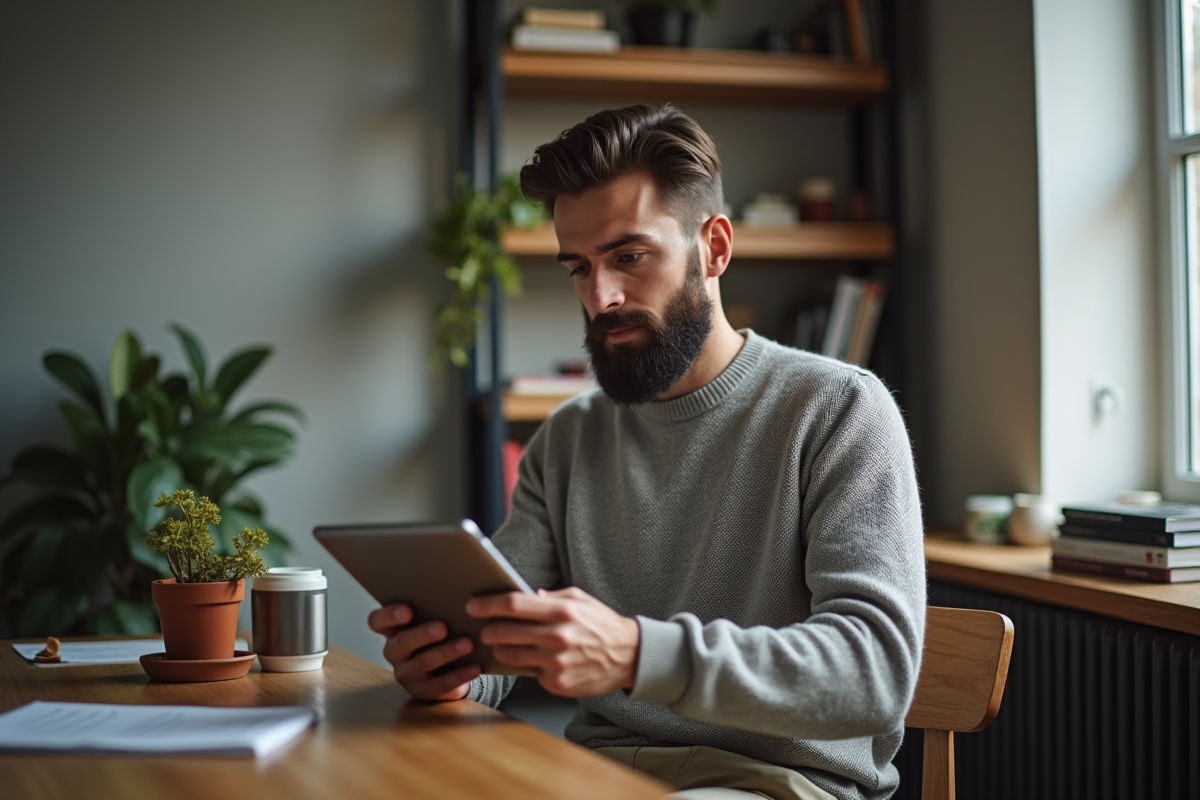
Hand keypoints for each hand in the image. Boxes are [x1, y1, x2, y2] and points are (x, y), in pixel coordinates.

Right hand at [366, 604, 479, 700]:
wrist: (448, 668)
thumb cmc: (439, 633)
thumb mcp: (432, 619)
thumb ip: (434, 606)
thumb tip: (455, 588)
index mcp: (392, 629)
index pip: (377, 621)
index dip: (389, 616)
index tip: (407, 610)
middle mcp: (394, 651)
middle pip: (402, 642)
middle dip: (422, 634)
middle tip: (442, 627)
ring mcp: (407, 673)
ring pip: (423, 662)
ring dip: (446, 652)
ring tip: (468, 643)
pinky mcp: (424, 690)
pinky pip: (441, 684)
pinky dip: (460, 675)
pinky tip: (475, 667)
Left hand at [466, 587, 639, 696]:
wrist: (629, 656)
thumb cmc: (601, 625)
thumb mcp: (580, 599)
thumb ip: (551, 596)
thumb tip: (525, 595)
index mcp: (562, 611)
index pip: (513, 604)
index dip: (488, 604)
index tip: (473, 605)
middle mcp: (557, 637)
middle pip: (504, 632)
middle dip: (487, 630)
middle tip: (484, 628)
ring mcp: (556, 663)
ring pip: (510, 656)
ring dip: (500, 649)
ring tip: (503, 643)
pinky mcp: (557, 684)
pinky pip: (529, 673)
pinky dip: (526, 666)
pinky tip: (532, 659)